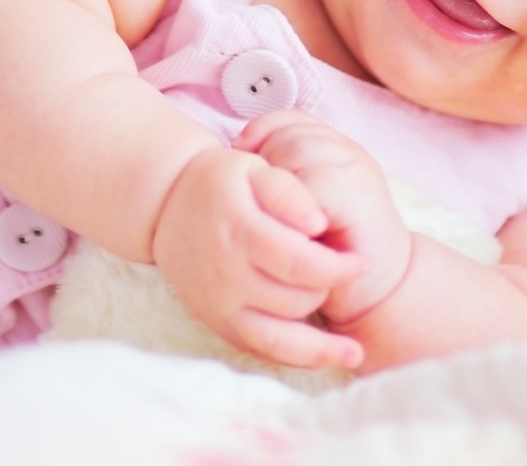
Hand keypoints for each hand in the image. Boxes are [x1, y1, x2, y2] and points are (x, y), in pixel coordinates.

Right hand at [150, 145, 366, 368]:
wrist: (164, 206)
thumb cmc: (219, 182)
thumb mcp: (253, 168)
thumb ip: (288, 191)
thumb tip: (319, 223)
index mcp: (239, 231)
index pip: (299, 262)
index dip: (338, 267)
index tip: (361, 262)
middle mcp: (226, 275)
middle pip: (295, 301)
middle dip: (328, 290)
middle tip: (343, 278)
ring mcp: (219, 305)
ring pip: (280, 339)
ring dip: (319, 343)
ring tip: (351, 348)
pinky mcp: (217, 323)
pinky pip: (260, 351)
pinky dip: (293, 358)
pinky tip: (324, 358)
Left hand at [234, 112, 411, 326]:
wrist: (379, 290)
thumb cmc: (331, 253)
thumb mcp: (301, 207)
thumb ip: (283, 176)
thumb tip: (236, 151)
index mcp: (336, 150)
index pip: (291, 120)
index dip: (261, 132)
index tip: (240, 158)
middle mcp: (350, 155)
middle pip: (289, 134)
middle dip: (265, 162)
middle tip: (261, 203)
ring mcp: (357, 173)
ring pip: (297, 153)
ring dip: (277, 185)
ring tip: (277, 219)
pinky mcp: (359, 199)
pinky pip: (310, 185)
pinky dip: (292, 208)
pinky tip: (290, 234)